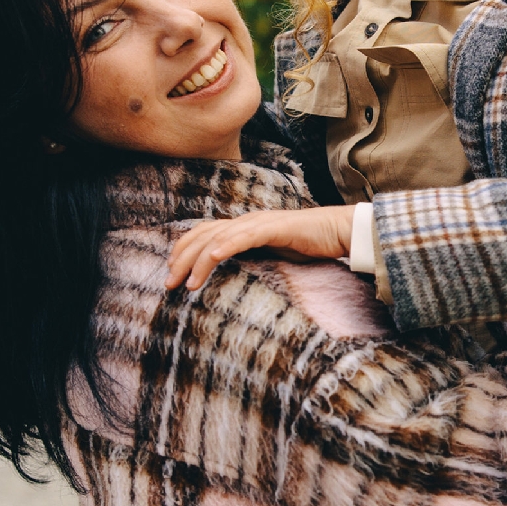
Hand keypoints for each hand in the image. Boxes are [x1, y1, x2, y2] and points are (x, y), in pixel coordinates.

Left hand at [166, 205, 355, 289]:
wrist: (338, 232)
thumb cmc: (308, 246)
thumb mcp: (272, 256)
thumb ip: (251, 261)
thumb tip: (232, 280)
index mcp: (242, 228)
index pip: (203, 234)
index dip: (182, 251)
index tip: (171, 272)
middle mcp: (246, 221)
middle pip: (203, 235)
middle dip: (181, 259)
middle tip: (168, 284)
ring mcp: (259, 222)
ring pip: (219, 238)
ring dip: (198, 260)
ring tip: (186, 283)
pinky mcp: (275, 227)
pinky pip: (245, 236)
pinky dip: (226, 245)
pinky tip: (213, 257)